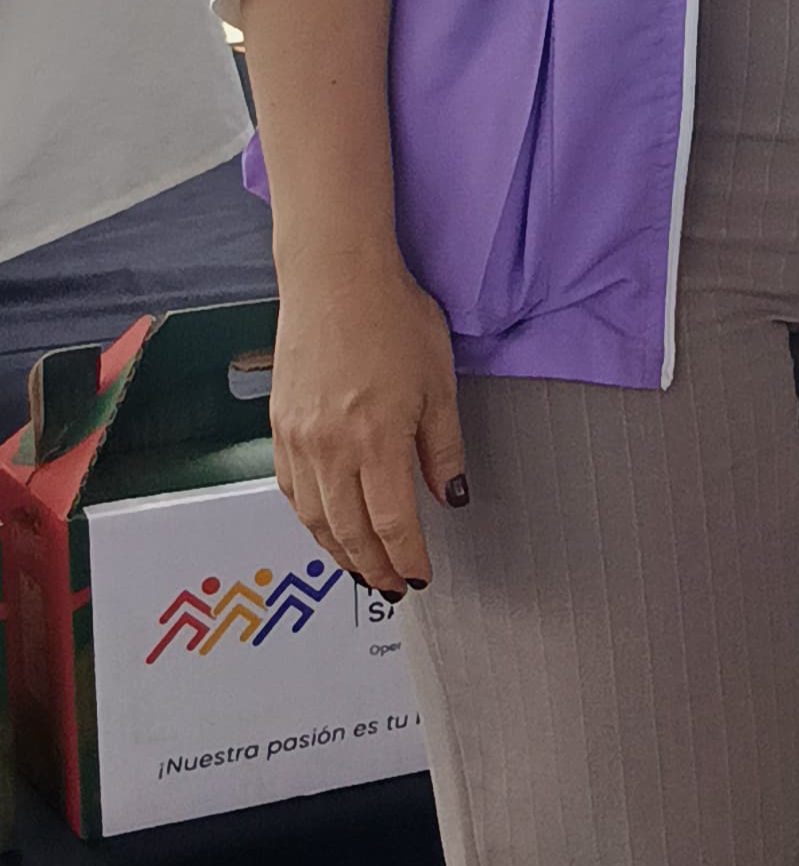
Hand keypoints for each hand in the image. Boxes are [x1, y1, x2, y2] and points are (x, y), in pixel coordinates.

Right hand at [266, 249, 467, 598]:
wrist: (335, 278)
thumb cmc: (394, 320)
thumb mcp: (438, 384)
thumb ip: (443, 448)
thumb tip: (452, 498)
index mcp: (376, 440)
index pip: (391, 524)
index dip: (406, 559)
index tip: (420, 576)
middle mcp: (330, 448)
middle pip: (348, 532)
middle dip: (373, 568)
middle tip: (392, 586)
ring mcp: (297, 439)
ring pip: (314, 518)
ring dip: (339, 552)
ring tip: (362, 569)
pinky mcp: (279, 426)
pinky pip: (291, 490)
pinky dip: (310, 519)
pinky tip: (327, 526)